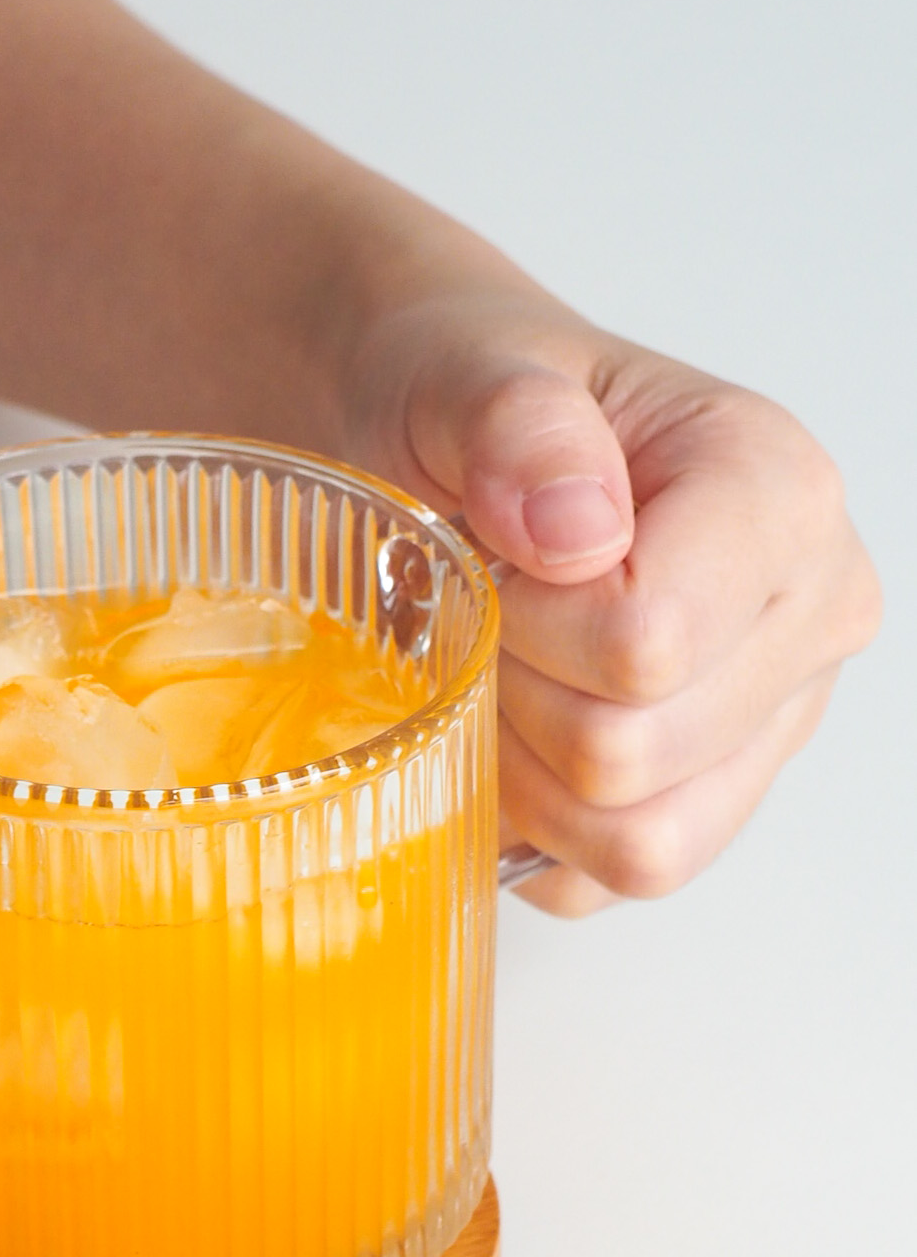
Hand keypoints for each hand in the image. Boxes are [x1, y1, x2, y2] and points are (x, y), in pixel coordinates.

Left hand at [340, 282, 880, 915]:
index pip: (647, 648)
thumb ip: (521, 426)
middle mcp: (807, 616)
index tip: (487, 558)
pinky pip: (611, 881)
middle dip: (513, 697)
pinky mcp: (711, 798)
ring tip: (493, 671)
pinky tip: (505, 734)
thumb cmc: (469, 403)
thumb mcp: (467, 375)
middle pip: (628, 757)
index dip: (523, 625)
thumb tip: (576, 529)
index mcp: (778, 495)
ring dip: (521, 773)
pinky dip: (531, 831)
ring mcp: (768, 721)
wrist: (448, 440)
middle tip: (478, 617)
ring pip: (635, 844)